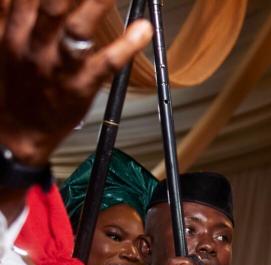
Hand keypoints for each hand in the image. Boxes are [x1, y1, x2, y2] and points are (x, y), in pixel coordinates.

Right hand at [0, 1, 152, 164]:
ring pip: (78, 28)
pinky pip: (106, 63)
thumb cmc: (13, 84)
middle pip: (52, 3)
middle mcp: (32, 44)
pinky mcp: (79, 86)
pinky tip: (144, 29)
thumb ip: (8, 11)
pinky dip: (127, 45)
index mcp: (11, 29)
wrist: (14, 133)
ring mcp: (57, 66)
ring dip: (98, 3)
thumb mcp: (2, 42)